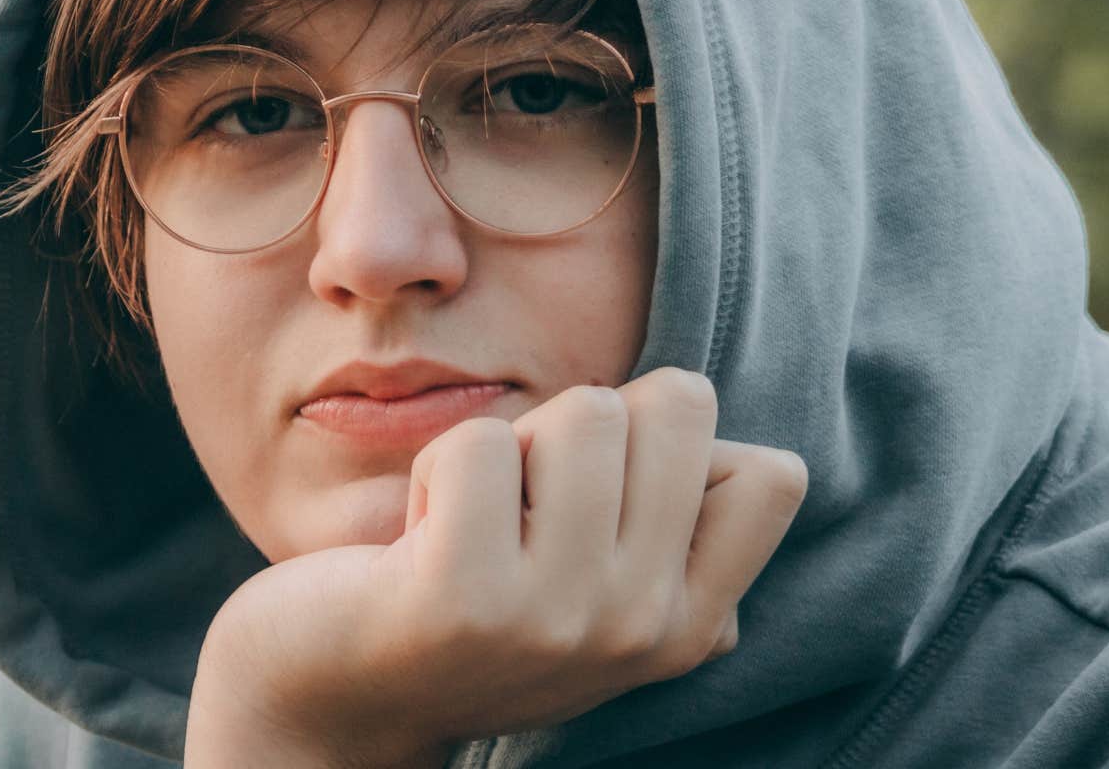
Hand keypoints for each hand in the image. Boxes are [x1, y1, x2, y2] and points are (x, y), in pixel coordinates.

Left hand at [184, 366, 807, 768]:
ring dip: (510, 443)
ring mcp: (556, 618)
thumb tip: (750, 456)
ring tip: (472, 518)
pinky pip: (481, 443)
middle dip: (587, 423)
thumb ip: (678, 534)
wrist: (336, 699)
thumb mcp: (601, 594)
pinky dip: (438, 466)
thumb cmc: (473, 608)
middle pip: (676, 408)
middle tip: (526, 500)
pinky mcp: (464, 596)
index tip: (605, 496)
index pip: (773, 477)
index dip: (680, 444)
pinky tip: (419, 537)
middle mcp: (638, 629)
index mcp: (689, 626)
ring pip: (583, 412)